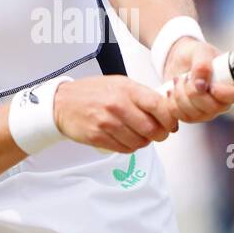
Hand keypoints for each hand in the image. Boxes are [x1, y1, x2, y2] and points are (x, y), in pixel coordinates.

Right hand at [53, 75, 178, 152]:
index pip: (159, 106)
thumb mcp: (120, 84)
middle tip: (158, 133)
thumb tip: (166, 110)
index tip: (171, 124)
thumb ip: (142, 95)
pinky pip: (124, 149)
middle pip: (152, 129)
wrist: (62, 103)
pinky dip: (129, 147)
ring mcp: (107, 122)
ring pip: (139, 142)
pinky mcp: (98, 137)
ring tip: (137, 134)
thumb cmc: (93, 92)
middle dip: (160, 135)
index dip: (170, 119)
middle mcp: (117, 105)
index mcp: (127, 89)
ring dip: (143, 142)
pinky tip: (125, 138)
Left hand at [162, 38, 233, 123]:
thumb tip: (200, 83)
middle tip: (186, 76)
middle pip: (213, 108)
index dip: (225, 93)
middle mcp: (224, 101)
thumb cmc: (195, 54)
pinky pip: (180, 117)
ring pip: (194, 114)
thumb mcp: (200, 51)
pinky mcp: (192, 117)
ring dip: (180, 94)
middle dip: (193, 91)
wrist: (178, 61)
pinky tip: (172, 90)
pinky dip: (171, 102)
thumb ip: (203, 64)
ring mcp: (208, 111)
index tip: (211, 85)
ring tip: (178, 79)